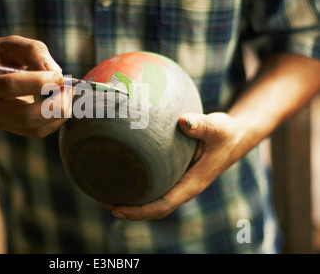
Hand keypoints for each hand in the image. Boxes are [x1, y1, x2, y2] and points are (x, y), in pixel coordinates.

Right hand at [0, 35, 72, 137]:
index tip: (61, 76)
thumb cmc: (4, 54)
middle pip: (24, 115)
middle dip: (55, 104)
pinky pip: (38, 131)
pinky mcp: (10, 128)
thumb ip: (34, 52)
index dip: (39, 82)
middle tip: (70, 88)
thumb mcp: (15, 43)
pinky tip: (61, 102)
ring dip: (60, 112)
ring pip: (35, 127)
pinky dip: (56, 119)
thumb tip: (56, 73)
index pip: (9, 86)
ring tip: (68, 93)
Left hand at [110, 112, 246, 220]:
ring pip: (150, 195)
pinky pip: (152, 182)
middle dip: (127, 208)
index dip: (139, 212)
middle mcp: (181, 186)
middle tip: (98, 200)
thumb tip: (184, 121)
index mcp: (191, 184)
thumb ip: (202, 125)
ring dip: (129, 196)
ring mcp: (177, 180)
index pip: (162, 206)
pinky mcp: (174, 172)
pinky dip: (136, 180)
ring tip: (101, 189)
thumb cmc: (226, 133)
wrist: (235, 135)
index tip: (116, 210)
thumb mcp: (217, 128)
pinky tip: (120, 168)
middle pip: (151, 206)